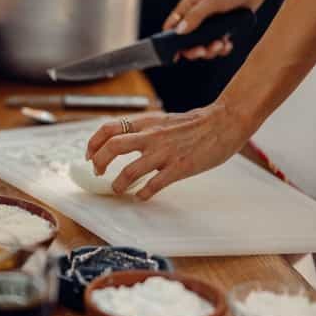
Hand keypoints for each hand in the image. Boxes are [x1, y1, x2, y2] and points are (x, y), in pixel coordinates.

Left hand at [85, 104, 250, 199]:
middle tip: (98, 172)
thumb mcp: (163, 120)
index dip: (93, 143)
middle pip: (112, 147)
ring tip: (118, 189)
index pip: (108, 128)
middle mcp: (151, 136)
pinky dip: (144, 193)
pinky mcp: (180, 167)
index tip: (89, 154)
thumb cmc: (195, 123)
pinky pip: (154, 184)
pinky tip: (142, 196)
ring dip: (118, 183)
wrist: (225, 121)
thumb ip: (144, 130)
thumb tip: (123, 142)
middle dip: (99, 162)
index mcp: (146, 123)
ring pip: (129, 170)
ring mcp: (165, 152)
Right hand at [164, 0, 268, 60]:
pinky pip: (217, 45)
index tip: (175, 55)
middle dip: (194, 50)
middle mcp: (196, 17)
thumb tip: (179, 31)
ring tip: (220, 45)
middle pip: (186, 42)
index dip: (169, 42)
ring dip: (210, 50)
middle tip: (203, 50)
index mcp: (187, 7)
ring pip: (202, 45)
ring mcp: (209, 24)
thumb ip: (195, 15)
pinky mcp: (223, 28)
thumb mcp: (212, 0)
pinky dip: (221, 49)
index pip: (171, 27)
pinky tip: (228, 45)